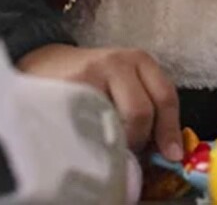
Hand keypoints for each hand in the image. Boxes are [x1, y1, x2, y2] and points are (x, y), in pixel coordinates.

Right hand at [17, 44, 184, 159]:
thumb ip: (147, 106)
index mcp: (140, 60)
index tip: (171, 155)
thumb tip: (166, 149)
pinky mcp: (66, 89)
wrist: (45, 62)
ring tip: (106, 142)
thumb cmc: (93, 80)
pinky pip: (88, 125)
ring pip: (114, 121)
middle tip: (127, 150)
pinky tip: (87, 137)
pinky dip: (92, 139)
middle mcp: (117, 61)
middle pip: (141, 112)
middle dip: (138, 139)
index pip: (165, 97)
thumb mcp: (126, 82)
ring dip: (114, 141)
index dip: (169, 130)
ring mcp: (89, 74)